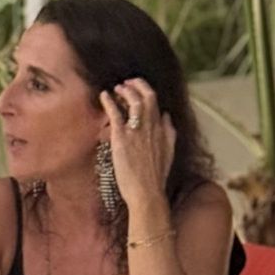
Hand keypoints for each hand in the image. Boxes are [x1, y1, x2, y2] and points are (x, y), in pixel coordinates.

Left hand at [101, 79, 176, 214]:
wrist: (147, 193)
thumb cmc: (155, 177)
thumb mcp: (169, 152)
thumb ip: (169, 132)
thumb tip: (167, 116)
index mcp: (163, 130)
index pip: (156, 103)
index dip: (146, 91)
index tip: (139, 87)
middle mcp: (152, 127)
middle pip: (147, 97)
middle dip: (137, 85)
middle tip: (127, 82)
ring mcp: (137, 132)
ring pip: (134, 101)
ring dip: (125, 91)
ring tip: (117, 87)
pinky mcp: (122, 139)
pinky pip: (116, 114)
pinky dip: (109, 102)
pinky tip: (104, 95)